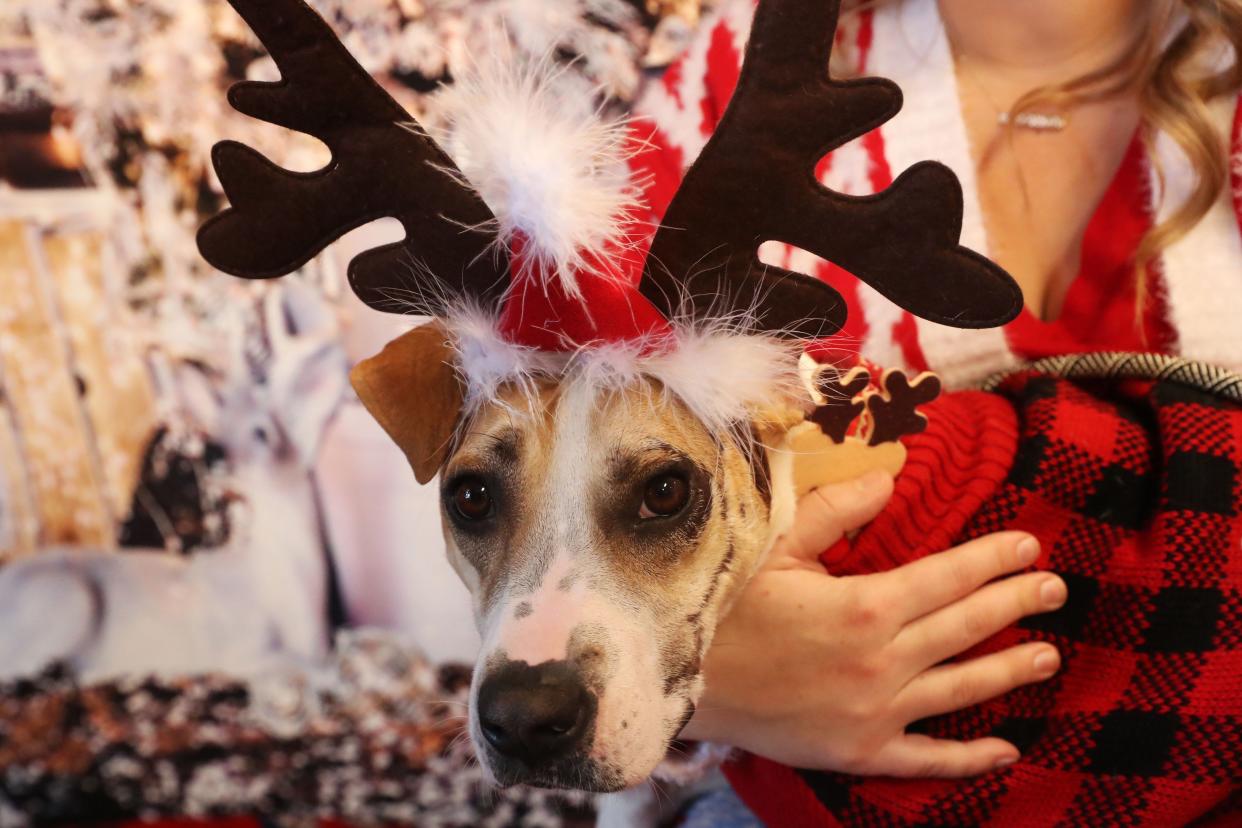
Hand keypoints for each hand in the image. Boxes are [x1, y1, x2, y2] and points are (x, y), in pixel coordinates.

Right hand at [681, 470, 1066, 777]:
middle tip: (1055, 589)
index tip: (1029, 546)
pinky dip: (970, 759)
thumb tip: (890, 479)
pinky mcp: (859, 752)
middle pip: (967, 628)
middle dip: (1016, 603)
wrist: (682, 677)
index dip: (995, 559)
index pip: (950, 577)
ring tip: (1048, 656)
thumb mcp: (775, 545)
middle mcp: (881, 662)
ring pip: (961, 690)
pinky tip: (1007, 749)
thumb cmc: (725, 603)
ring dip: (1010, 670)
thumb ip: (836, 510)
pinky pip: (927, 760)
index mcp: (864, 606)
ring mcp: (875, 713)